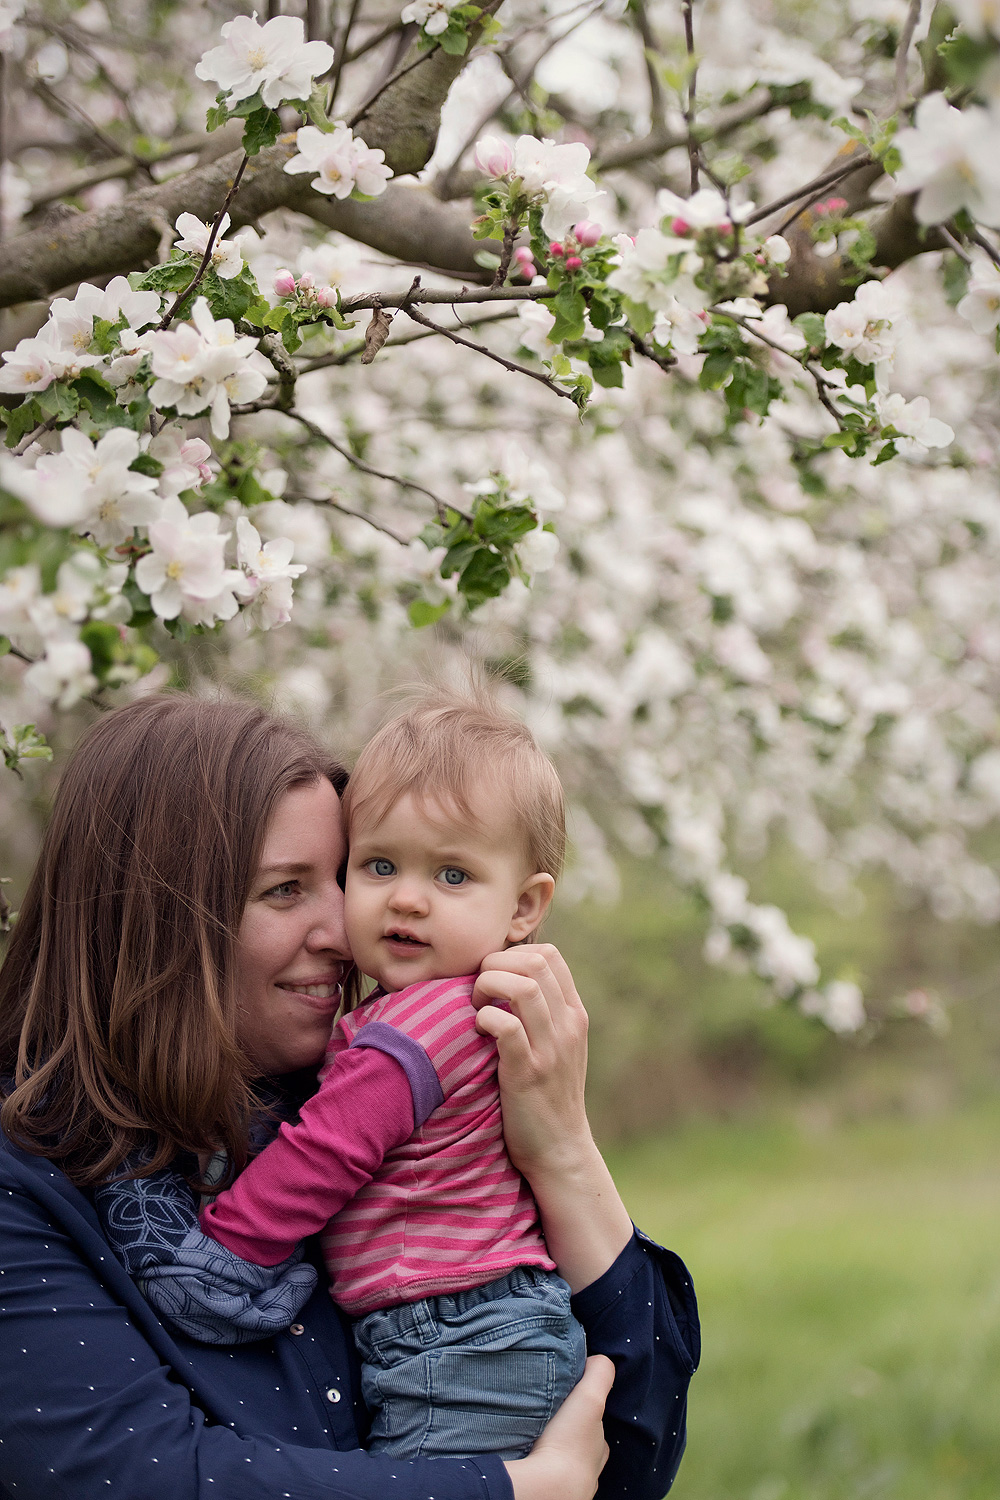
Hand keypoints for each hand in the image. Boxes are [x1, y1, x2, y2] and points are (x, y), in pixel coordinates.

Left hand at [472, 943, 590, 1180]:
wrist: (559, 1150)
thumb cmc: (547, 1094)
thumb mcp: (557, 1046)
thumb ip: (543, 1013)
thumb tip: (506, 979)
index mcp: (574, 1015)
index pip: (549, 956)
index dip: (513, 954)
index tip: (492, 976)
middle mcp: (567, 1026)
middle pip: (535, 962)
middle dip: (496, 964)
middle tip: (478, 989)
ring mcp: (550, 1049)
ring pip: (523, 987)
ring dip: (488, 987)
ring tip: (476, 1007)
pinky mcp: (528, 1072)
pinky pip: (507, 1027)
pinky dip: (485, 1019)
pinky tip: (477, 1031)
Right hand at [504, 1355, 614, 1499]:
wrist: (547, 1489)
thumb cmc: (569, 1444)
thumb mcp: (590, 1398)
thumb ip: (599, 1373)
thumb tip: (597, 1358)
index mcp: (599, 1449)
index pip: (598, 1429)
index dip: (589, 1416)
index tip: (574, 1407)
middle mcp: (588, 1471)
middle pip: (581, 1449)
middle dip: (569, 1437)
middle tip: (550, 1423)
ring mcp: (569, 1487)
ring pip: (562, 1466)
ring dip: (552, 1454)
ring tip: (534, 1440)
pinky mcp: (546, 1493)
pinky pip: (544, 1479)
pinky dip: (539, 1470)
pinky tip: (527, 1459)